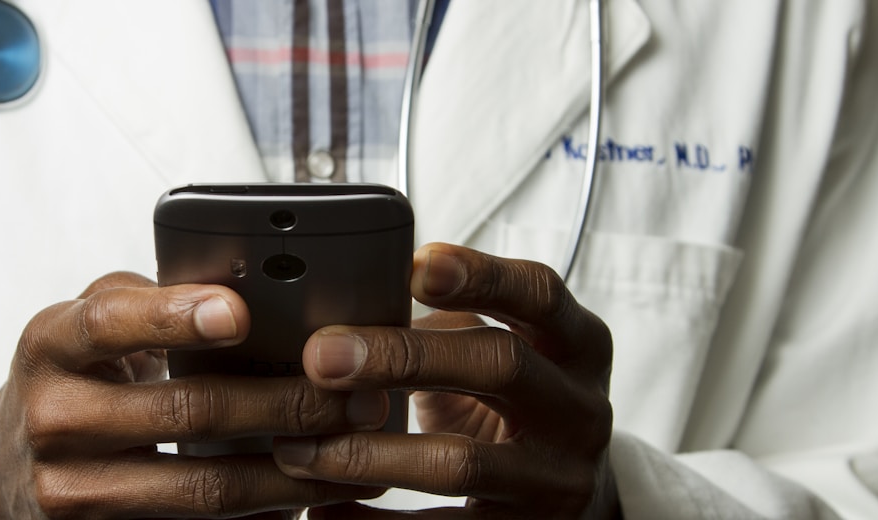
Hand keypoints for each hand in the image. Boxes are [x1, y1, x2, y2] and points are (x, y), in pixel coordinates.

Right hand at [0, 272, 385, 518]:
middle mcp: (53, 418)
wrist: (2, 468)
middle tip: (357, 394)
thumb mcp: (84, 325)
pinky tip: (307, 496)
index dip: (174, 315)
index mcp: (50, 344)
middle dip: (283, 403)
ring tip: (354, 450)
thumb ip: (147, 301)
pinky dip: (260, 514)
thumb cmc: (69, 378)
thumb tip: (246, 287)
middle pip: (184, 411)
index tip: (239, 312)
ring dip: (291, 471)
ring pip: (201, 486)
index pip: (110, 322)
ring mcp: (70, 491)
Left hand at [273, 243, 618, 518]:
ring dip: (368, 453)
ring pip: (461, 462)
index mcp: (577, 346)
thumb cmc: (517, 407)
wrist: (576, 500)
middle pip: (500, 366)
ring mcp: (557, 478)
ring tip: (299, 449)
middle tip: (322, 355)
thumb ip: (448, 327)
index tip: (414, 265)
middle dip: (404, 357)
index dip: (481, 275)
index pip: (540, 294)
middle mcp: (578, 409)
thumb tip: (346, 308)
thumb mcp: (503, 355)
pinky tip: (320, 510)